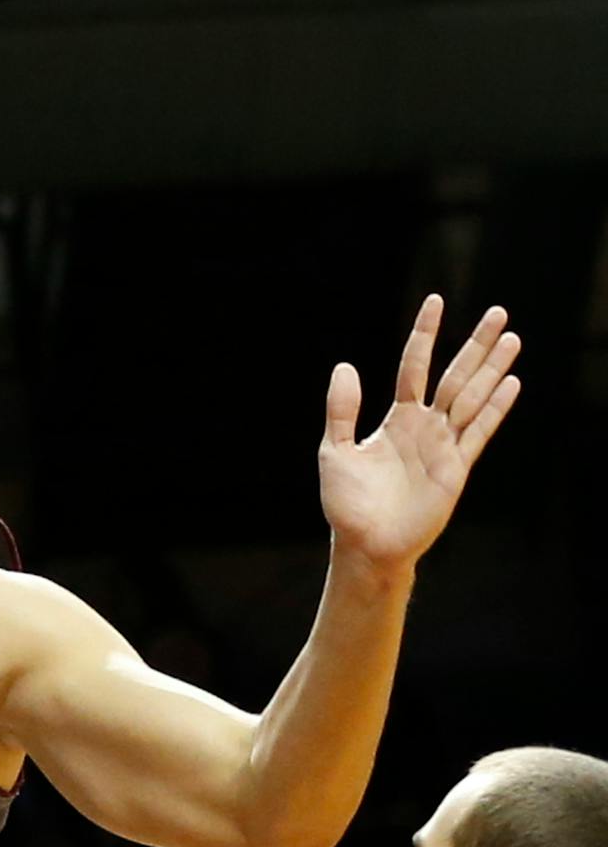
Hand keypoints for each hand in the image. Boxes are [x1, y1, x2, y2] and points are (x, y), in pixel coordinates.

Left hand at [320, 295, 519, 569]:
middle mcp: (425, 426)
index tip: (435, 302)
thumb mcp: (334, 449)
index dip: (425, 334)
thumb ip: (342, 409)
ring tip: (511, 338)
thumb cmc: (347, 502)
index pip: (415, 366)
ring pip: (473, 397)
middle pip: (455, 375)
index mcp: (397, 418)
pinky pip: (478, 431)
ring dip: (493, 369)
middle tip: (498, 311)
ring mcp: (444, 445)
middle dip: (475, 344)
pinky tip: (512, 383)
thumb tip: (345, 366)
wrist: (366, 544)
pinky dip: (495, 408)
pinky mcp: (457, 468)